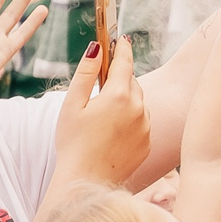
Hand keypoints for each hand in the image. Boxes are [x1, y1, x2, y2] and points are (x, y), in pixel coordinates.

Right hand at [55, 37, 150, 189]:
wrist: (87, 181)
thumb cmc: (74, 143)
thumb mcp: (73, 104)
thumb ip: (86, 73)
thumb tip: (96, 48)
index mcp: (118, 96)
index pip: (124, 62)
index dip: (121, 49)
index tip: (121, 39)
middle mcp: (138, 109)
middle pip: (131, 82)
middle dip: (119, 78)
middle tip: (103, 82)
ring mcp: (146, 127)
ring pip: (138, 103)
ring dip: (126, 101)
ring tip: (104, 114)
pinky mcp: (147, 143)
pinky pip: (141, 123)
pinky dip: (131, 121)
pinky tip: (112, 132)